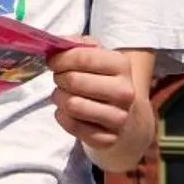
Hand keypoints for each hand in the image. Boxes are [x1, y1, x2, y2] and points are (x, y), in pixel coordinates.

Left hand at [49, 37, 137, 153]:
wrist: (129, 119)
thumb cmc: (104, 80)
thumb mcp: (98, 57)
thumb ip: (77, 45)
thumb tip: (56, 44)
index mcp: (122, 66)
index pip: (82, 57)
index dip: (60, 59)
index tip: (53, 62)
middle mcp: (125, 92)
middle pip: (73, 81)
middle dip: (59, 78)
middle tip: (61, 79)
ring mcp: (119, 118)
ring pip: (71, 104)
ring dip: (59, 98)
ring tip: (64, 95)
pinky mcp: (108, 139)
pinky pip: (71, 125)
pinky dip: (63, 117)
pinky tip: (70, 112)